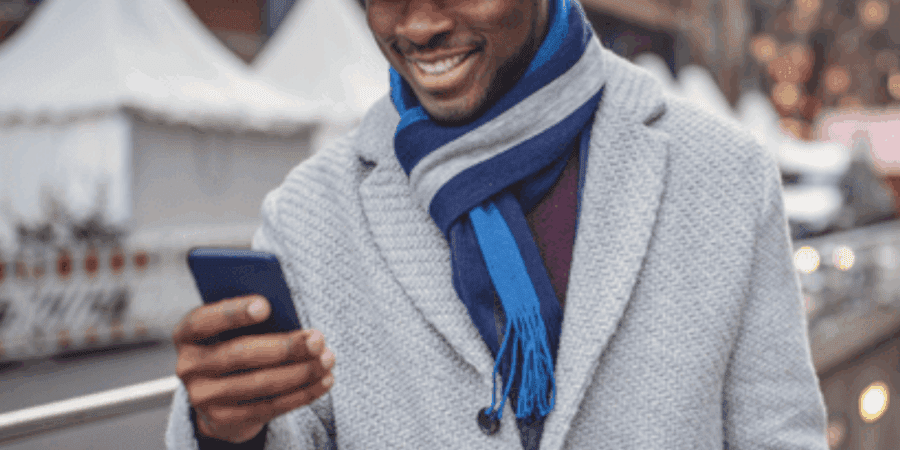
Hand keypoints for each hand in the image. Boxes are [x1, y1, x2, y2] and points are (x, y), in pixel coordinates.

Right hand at [173, 295, 334, 442]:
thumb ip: (250, 319)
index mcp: (187, 335)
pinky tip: (325, 380)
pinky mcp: (226, 420)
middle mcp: (189, 367)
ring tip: (328, 358)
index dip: (233, 312)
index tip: (266, 305)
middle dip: (285, 346)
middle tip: (317, 338)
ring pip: (260, 383)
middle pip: (240, 354)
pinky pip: (271, 406)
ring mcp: (205, 398)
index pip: (204, 321)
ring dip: (301, 371)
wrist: (217, 397)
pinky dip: (303, 393)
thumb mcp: (231, 329)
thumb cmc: (233, 346)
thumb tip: (289, 316)